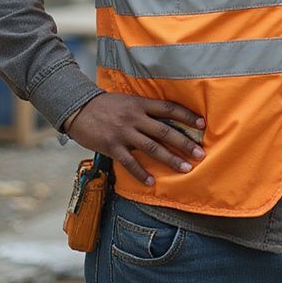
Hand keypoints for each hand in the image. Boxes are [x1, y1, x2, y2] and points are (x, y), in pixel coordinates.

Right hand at [68, 92, 205, 185]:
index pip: (168, 108)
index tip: (202, 124)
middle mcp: (135, 118)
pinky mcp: (112, 146)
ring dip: (170, 159)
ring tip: (185, 168)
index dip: (186, 116)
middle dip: (184, 143)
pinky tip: (152, 182)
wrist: (79, 108)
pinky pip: (129, 162)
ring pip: (152, 148)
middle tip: (200, 154)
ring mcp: (124, 133)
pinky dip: (141, 173)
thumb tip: (166, 118)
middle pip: (164, 131)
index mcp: (140, 104)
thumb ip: (145, 109)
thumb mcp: (128, 100)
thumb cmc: (106, 105)